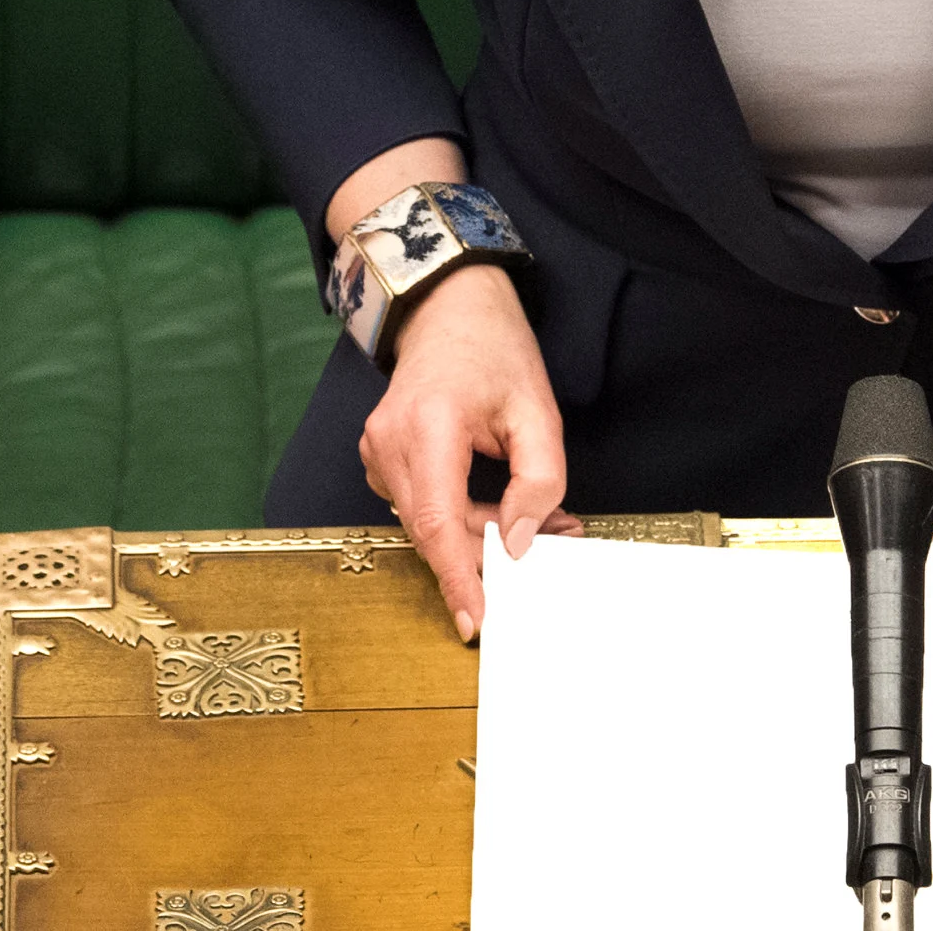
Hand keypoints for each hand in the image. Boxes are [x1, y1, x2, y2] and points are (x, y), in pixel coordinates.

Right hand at [358, 263, 578, 642]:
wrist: (448, 308)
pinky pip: (421, 508)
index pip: (437, 523)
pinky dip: (461, 517)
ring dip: (481, 532)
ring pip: (430, 524)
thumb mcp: (538, 411)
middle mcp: (389, 443)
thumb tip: (517, 546)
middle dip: (492, 552)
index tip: (476, 623)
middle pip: (436, 530)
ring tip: (536, 515)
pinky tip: (499, 503)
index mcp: (428, 426)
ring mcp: (376, 452)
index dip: (458, 579)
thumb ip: (538, 482)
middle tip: (555, 538)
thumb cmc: (494, 350)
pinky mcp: (379, 460)